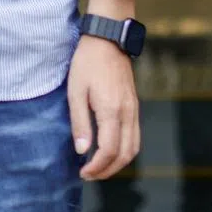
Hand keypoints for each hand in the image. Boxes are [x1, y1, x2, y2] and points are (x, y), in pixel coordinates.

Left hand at [67, 35, 140, 180]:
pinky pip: (135, 134)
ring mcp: (134, 107)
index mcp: (112, 109)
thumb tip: (82, 151)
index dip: (96, 167)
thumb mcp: (76, 91)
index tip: (82, 172)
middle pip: (126, 154)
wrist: (108, 37)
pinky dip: (125, 149)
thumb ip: (79, 123)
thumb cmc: (88, 62)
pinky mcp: (134, 103)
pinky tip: (109, 148)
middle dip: (108, 170)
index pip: (109, 150)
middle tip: (90, 175)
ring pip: (134, 146)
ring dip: (119, 162)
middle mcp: (127, 111)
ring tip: (100, 166)